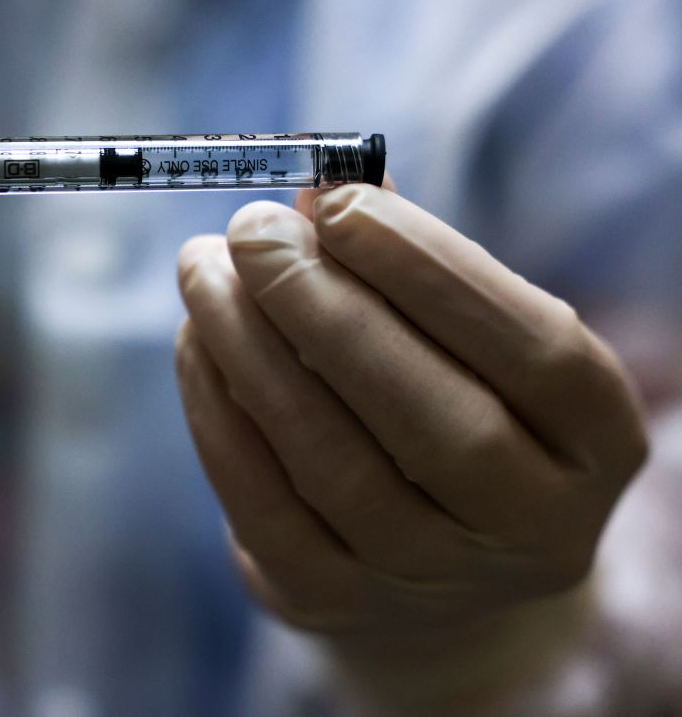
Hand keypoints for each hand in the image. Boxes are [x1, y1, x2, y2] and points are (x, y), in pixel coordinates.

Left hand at [175, 182, 647, 648]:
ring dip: (252, 353)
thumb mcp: (461, 335)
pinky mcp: (331, 601)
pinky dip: (217, 414)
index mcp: (596, 441)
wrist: (424, 548)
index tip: (336, 200)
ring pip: (334, 464)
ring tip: (203, 274)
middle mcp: (533, 528)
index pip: (534, 350)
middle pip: (435, 420)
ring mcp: (431, 580)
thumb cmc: (447, 400)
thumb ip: (406, 262)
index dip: (429, 270)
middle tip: (251, 231)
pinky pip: (262, 506)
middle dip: (325, 309)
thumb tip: (316, 189)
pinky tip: (194, 344)